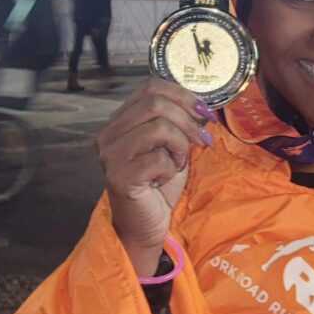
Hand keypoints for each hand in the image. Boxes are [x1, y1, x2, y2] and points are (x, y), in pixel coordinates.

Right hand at [97, 77, 214, 275]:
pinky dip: (170, 167)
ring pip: (158, 127)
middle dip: (187, 120)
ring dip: (180, 145)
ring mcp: (111, 154)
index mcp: (120, 120)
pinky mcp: (119, 176)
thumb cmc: (159, 187)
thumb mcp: (173, 147)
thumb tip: (204, 107)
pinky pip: (158, 158)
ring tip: (178, 163)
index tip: (204, 112)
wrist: (146, 226)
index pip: (150, 87)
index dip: (182, 94)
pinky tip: (164, 179)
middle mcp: (109, 133)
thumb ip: (180, 124)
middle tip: (201, 141)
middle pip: (155, 103)